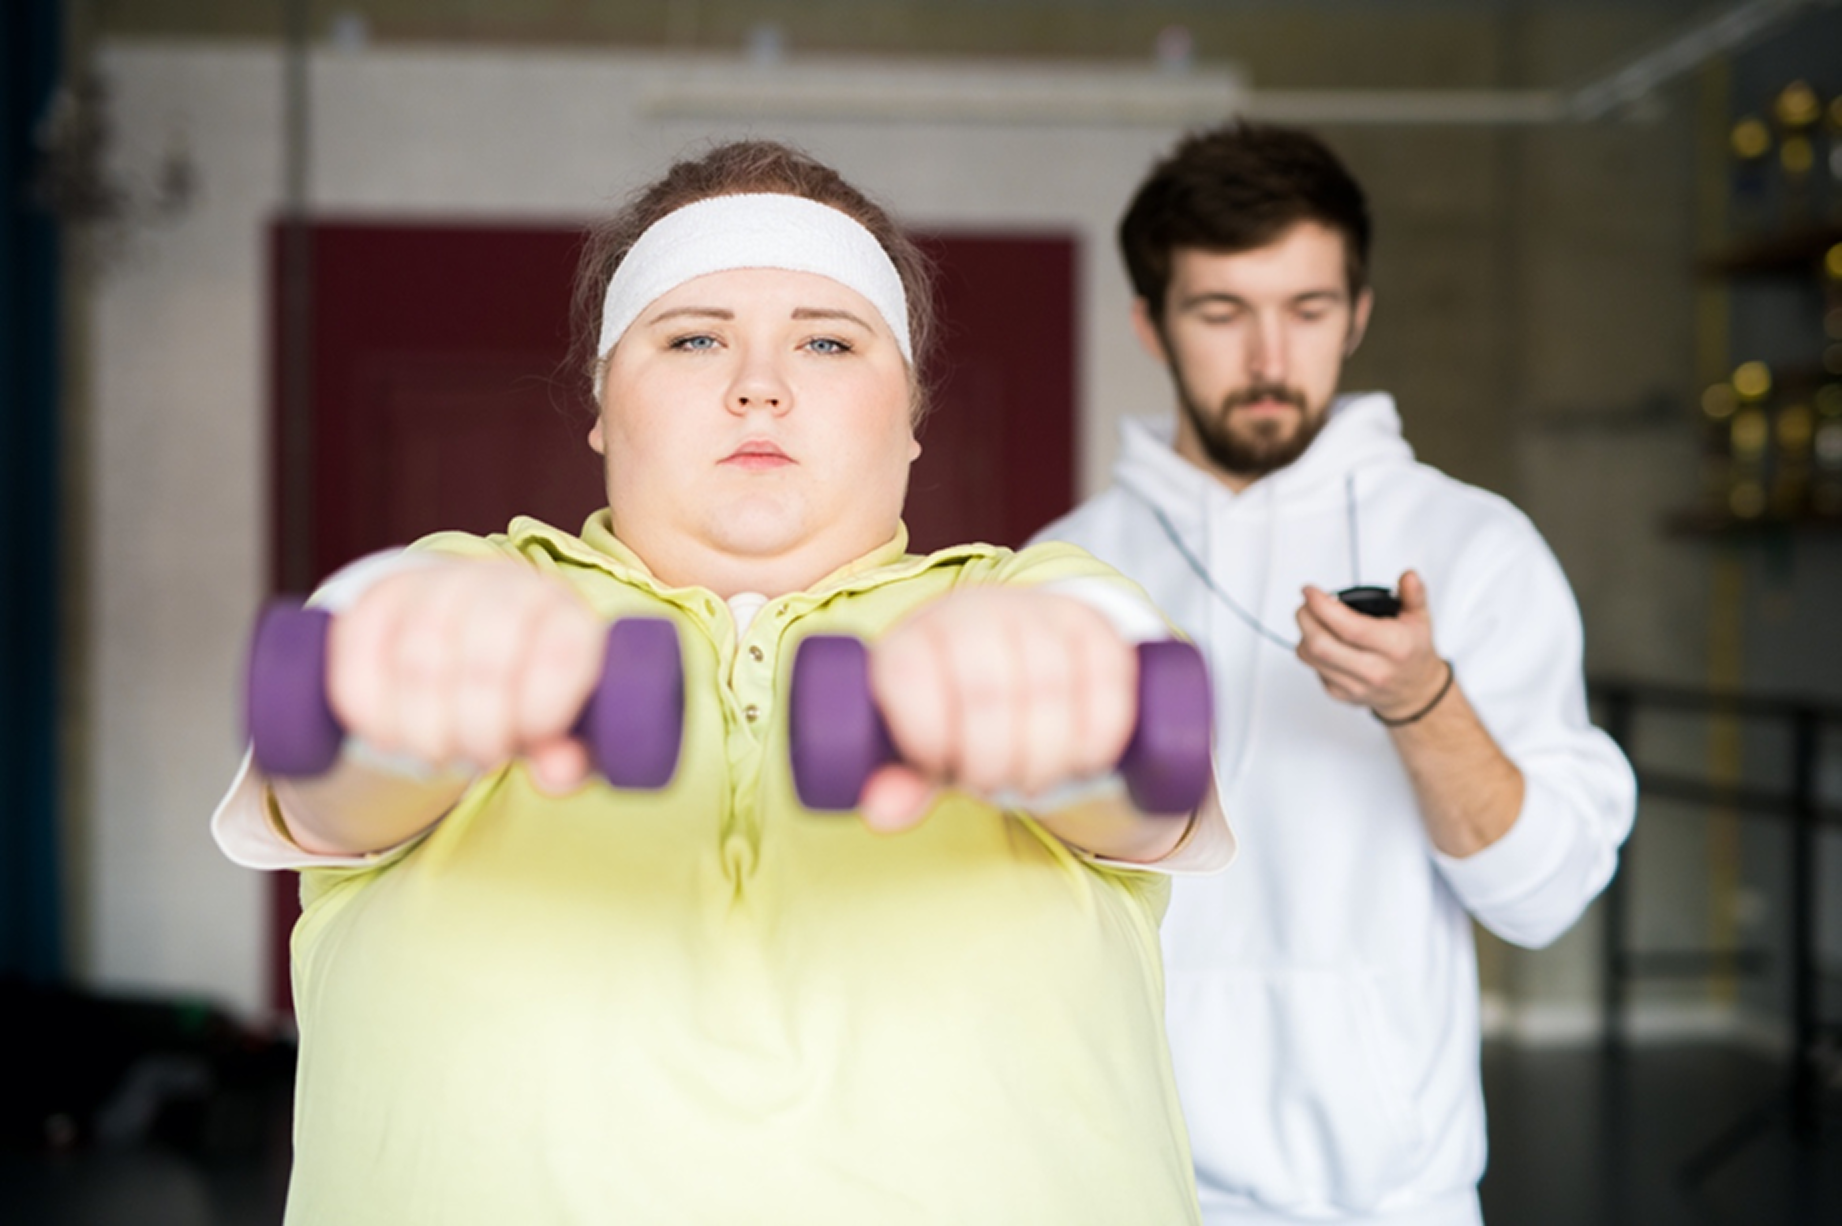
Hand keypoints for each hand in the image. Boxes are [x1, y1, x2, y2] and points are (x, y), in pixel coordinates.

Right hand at [326, 561, 605, 791]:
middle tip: (480, 758)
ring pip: (418, 661)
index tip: (528, 740)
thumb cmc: (526, 691)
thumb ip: (568, 754)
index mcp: (564, 613)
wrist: (470, 634)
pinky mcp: (380, 597)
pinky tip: (390, 737)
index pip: (559, 658)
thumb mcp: (559, 725)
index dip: (538, 715)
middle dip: (478, 731)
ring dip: (424, 729)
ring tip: (439, 751)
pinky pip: (361, 654)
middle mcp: (505, 584)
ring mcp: (439, 583)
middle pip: (484, 663)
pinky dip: (371, 711)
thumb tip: (557, 772)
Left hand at [859, 588, 1137, 832]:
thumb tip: (884, 812)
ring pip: (1050, 691)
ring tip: (1031, 779)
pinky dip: (1094, 742)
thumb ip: (902, 779)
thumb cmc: (962, 715)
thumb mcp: (927, 748)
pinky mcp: (1095, 629)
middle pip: (985, 691)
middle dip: (992, 762)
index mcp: (915, 637)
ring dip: (1045, 758)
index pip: (910, 679)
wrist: (1026, 661)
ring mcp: (1038, 613)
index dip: (927, 741)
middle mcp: (974, 611)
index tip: (941, 768)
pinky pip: (1105, 689)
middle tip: (992, 786)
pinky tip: (1080, 761)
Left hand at [1295, 570, 1446, 720]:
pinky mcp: (1342, 695)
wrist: (1415, 691)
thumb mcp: (1420, 619)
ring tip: (1311, 619)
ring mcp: (1356, 686)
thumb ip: (1414, 594)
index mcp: (1395, 648)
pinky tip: (1322, 640)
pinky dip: (1310, 651)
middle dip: (1305, 618)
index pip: (1349, 628)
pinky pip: (1314, 669)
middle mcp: (1375, 671)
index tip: (1311, 591)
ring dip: (1304, 634)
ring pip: (1312, 658)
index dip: (1323, 607)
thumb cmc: (1413, 653)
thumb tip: (1408, 576)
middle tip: (1305, 604)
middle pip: (1321, 645)